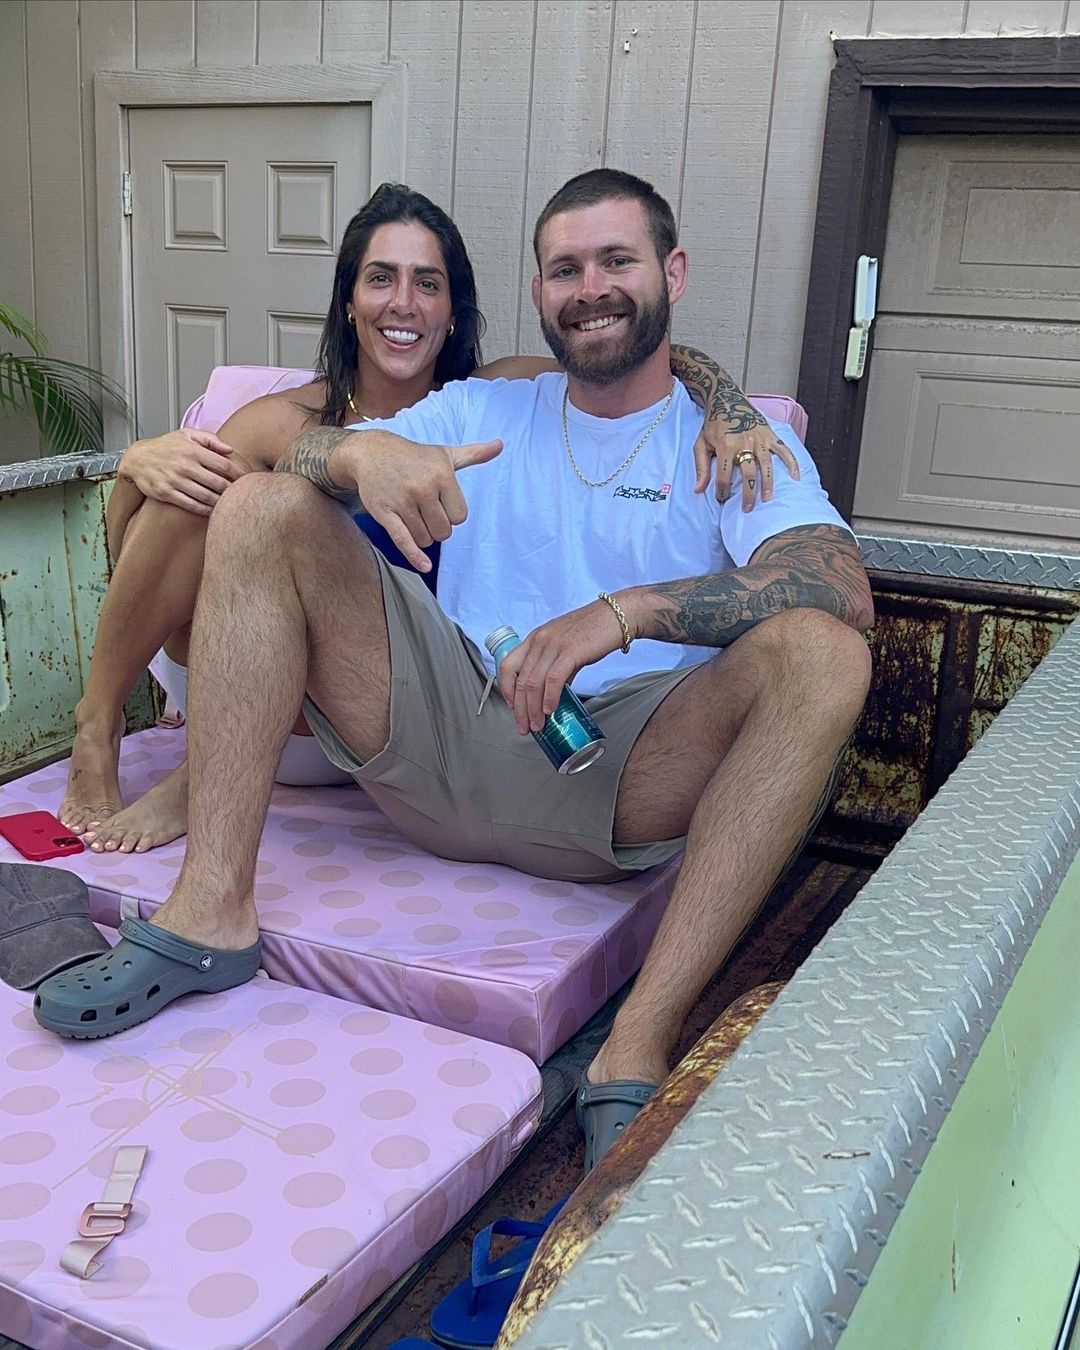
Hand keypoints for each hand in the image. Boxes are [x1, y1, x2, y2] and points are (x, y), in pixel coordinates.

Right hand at [120, 428, 244, 514]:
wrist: (137, 458)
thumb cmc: (165, 446)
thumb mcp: (186, 435)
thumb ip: (210, 440)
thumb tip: (230, 450)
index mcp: (193, 450)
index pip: (224, 465)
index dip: (239, 475)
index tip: (248, 481)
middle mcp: (185, 466)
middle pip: (218, 483)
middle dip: (233, 491)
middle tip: (243, 496)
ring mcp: (175, 480)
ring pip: (207, 497)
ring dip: (221, 502)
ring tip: (230, 505)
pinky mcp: (167, 493)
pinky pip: (192, 505)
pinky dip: (205, 510)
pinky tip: (214, 511)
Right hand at [341, 434, 502, 571]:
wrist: (373, 453)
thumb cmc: (415, 457)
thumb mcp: (445, 454)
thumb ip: (474, 454)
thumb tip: (500, 445)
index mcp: (442, 476)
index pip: (460, 517)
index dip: (452, 514)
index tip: (441, 503)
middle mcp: (423, 488)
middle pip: (444, 532)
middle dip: (437, 527)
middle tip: (426, 511)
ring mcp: (403, 502)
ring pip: (425, 539)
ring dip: (422, 535)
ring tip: (414, 515)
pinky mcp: (385, 513)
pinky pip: (403, 541)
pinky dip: (415, 556)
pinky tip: (425, 566)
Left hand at [497, 599, 626, 733]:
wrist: (616, 616)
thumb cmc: (593, 630)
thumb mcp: (565, 646)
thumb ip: (556, 668)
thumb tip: (552, 694)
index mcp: (535, 638)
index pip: (507, 666)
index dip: (506, 690)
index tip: (513, 708)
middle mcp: (540, 640)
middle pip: (520, 680)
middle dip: (520, 709)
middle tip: (524, 726)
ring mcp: (554, 645)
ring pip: (534, 682)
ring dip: (533, 709)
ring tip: (537, 725)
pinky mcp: (570, 651)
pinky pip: (554, 679)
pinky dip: (550, 698)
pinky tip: (550, 710)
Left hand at [693, 421, 800, 510]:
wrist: (727, 400)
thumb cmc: (713, 424)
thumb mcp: (700, 444)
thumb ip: (700, 467)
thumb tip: (698, 490)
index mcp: (725, 446)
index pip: (723, 475)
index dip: (721, 490)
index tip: (721, 498)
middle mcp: (744, 443)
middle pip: (748, 474)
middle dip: (747, 494)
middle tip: (747, 509)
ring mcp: (759, 439)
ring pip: (766, 465)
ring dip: (768, 483)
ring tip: (767, 499)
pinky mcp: (770, 435)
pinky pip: (783, 450)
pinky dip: (791, 463)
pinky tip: (795, 477)